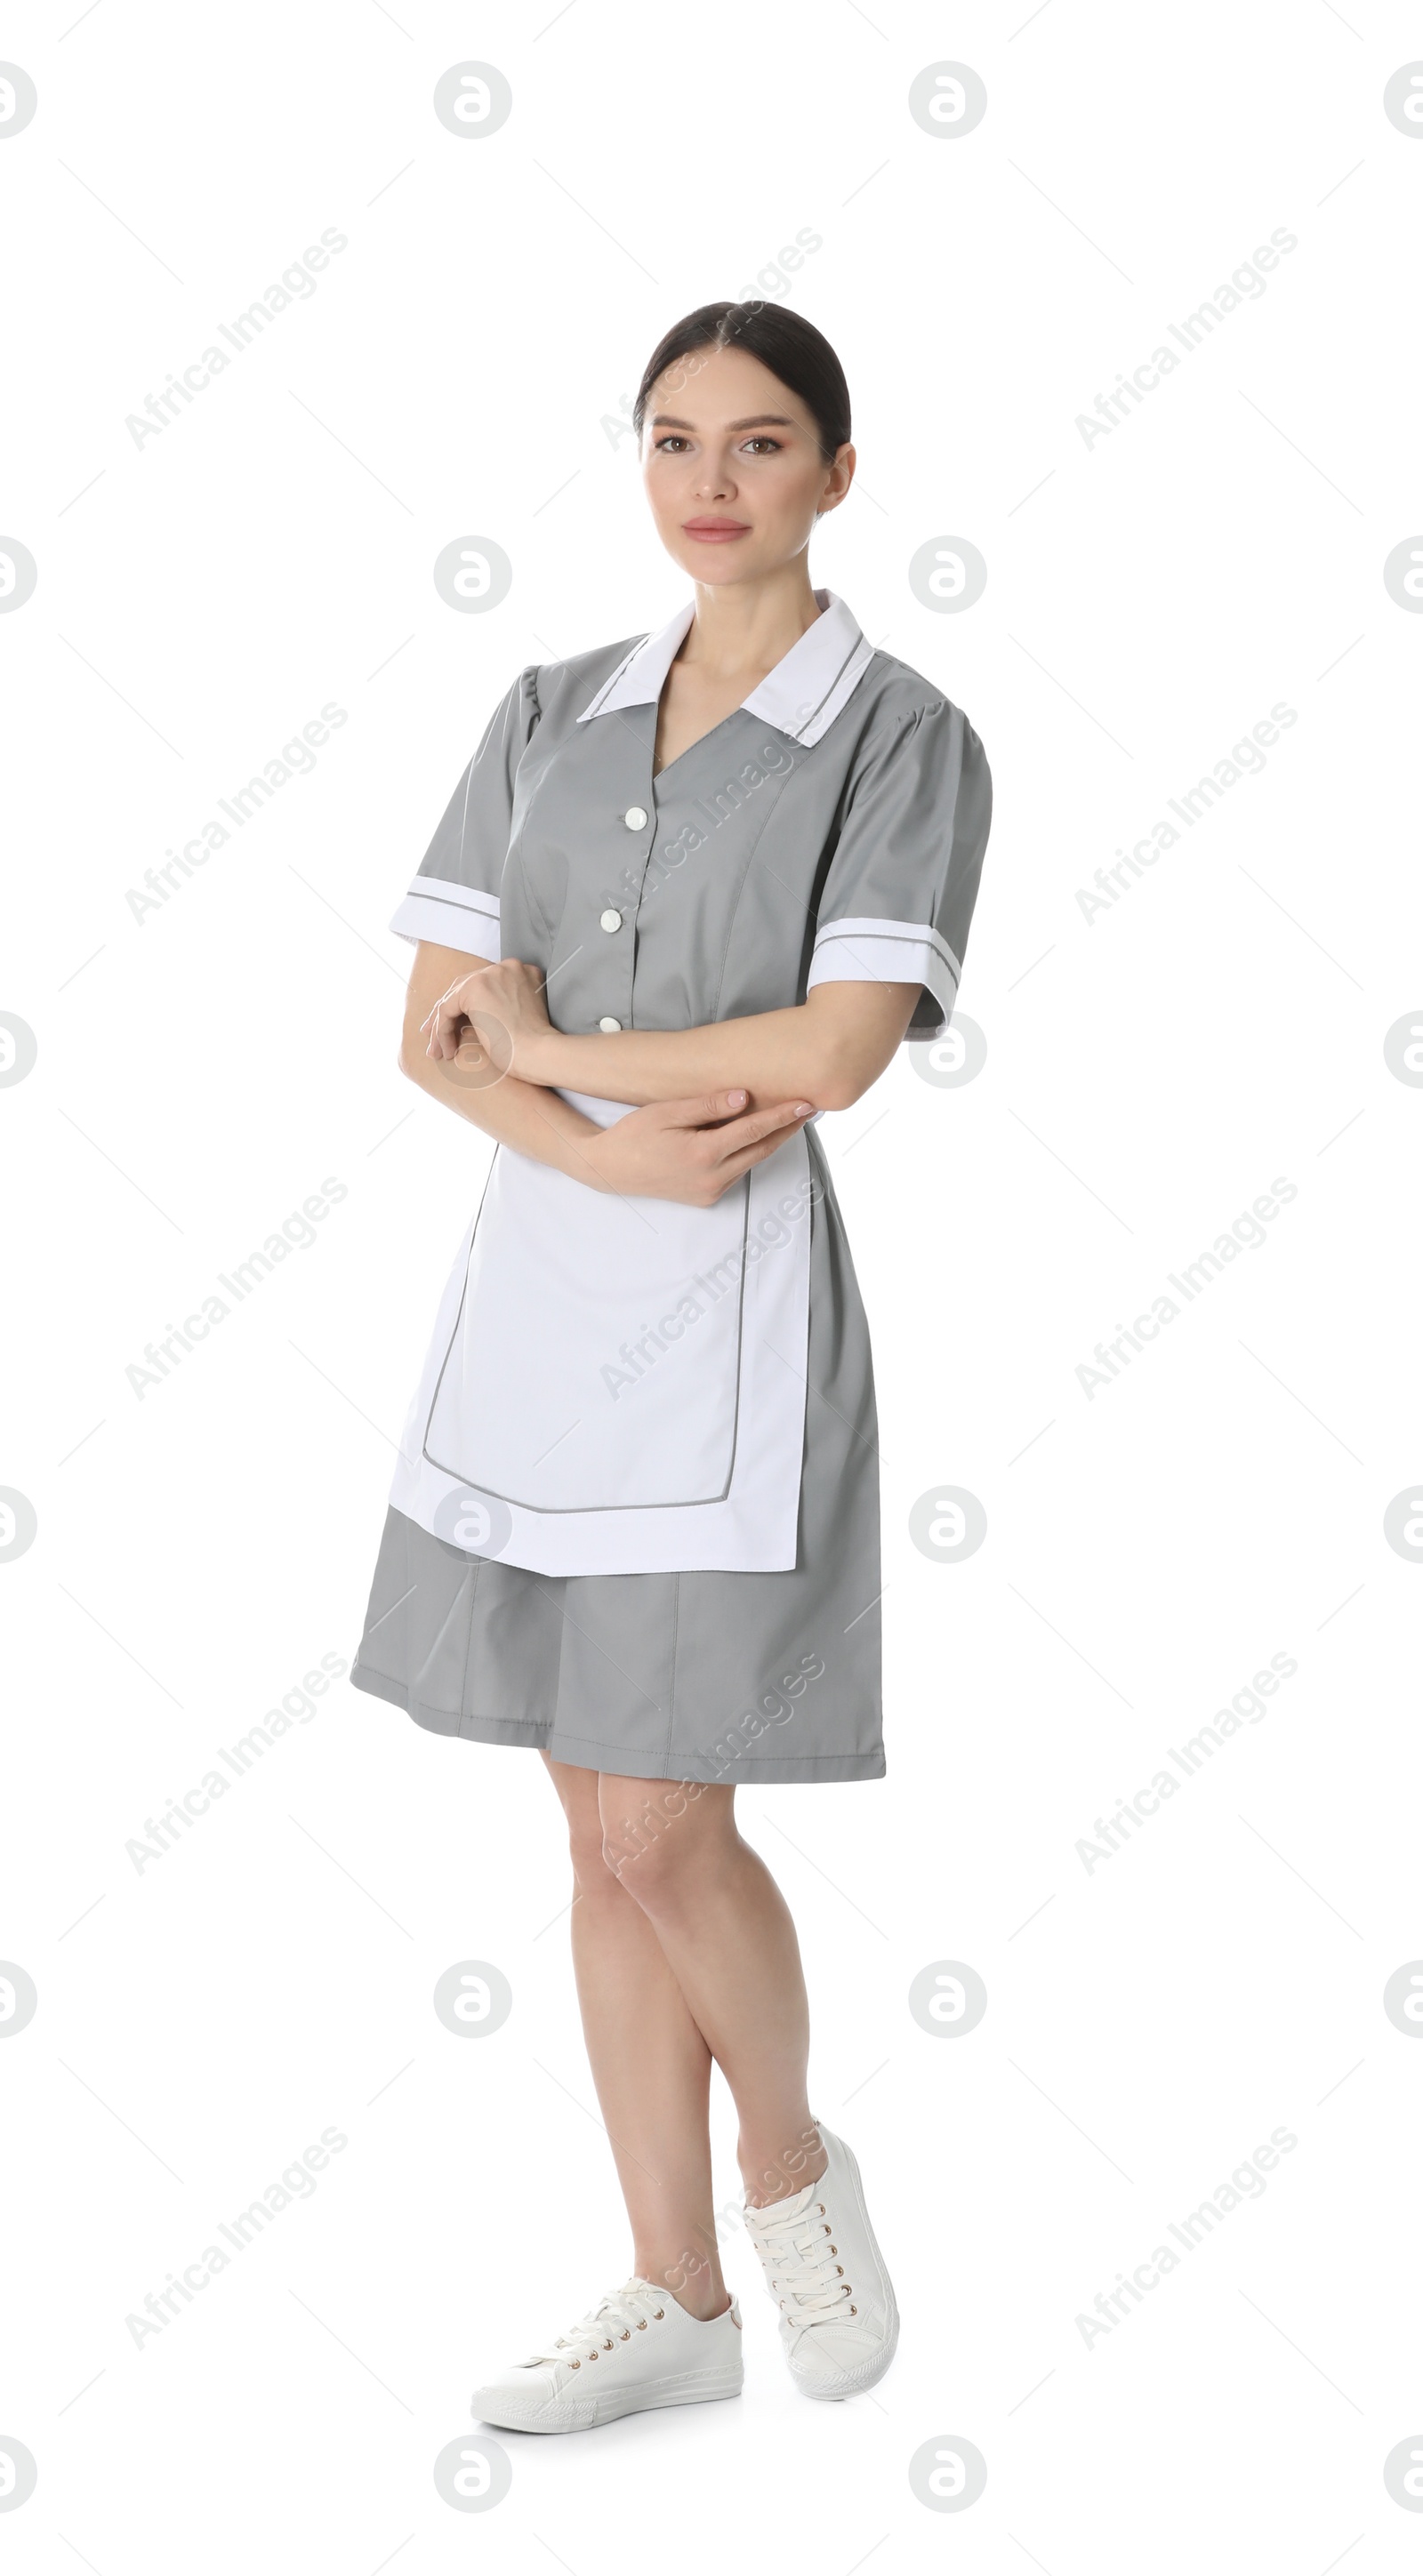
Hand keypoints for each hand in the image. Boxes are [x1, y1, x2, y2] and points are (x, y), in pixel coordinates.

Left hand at [421, 959, 551, 1076]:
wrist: (541, 1053)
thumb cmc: (534, 1047)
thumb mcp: (519, 1018)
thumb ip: (501, 1006)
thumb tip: (473, 1015)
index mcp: (521, 972)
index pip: (483, 985)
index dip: (465, 1007)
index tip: (455, 1028)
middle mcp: (506, 967)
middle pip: (464, 987)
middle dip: (446, 1013)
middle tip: (434, 1036)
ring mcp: (490, 975)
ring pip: (453, 998)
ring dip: (440, 1026)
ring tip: (436, 1050)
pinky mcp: (475, 988)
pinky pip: (447, 1010)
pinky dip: (442, 1031)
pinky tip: (446, 1050)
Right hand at [573, 1091, 814, 1205]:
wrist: (610, 1170)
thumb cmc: (634, 1136)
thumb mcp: (667, 1113)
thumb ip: (707, 1106)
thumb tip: (745, 1097)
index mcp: (703, 1154)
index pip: (754, 1131)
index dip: (782, 1116)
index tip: (805, 1104)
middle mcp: (711, 1178)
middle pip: (761, 1150)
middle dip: (786, 1129)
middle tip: (808, 1109)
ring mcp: (710, 1191)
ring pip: (750, 1162)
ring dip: (769, 1141)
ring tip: (789, 1118)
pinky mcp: (706, 1197)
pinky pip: (735, 1171)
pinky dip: (748, 1153)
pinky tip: (755, 1137)